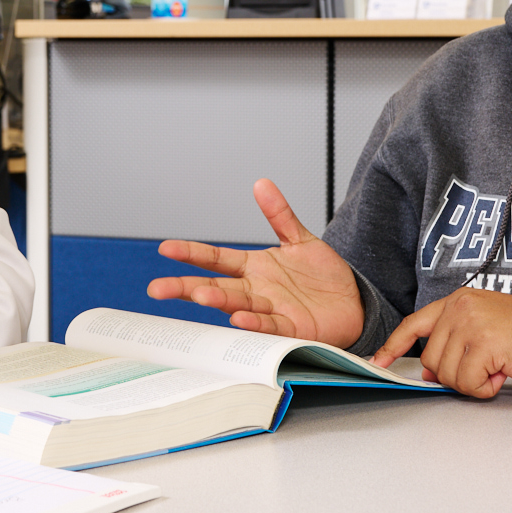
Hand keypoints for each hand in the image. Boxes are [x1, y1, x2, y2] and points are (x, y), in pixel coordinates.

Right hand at [147, 179, 363, 343]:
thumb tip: (261, 184)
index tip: (165, 248)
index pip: (215, 259)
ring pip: (238, 304)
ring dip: (219, 301)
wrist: (353, 303)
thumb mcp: (299, 239)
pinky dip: (254, 322)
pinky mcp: (291, 328)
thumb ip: (279, 214)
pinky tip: (239, 318)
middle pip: (215, 287)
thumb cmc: (322, 277)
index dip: (191, 253)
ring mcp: (271, 310)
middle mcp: (256, 291)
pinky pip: (269, 325)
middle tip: (158, 289)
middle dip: (185, 288)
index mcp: (254, 268)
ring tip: (200, 296)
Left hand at [372, 289, 511, 398]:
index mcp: (458, 301)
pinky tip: (502, 374)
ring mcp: (471, 323)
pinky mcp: (484, 342)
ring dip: (472, 382)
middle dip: (453, 374)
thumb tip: (428, 370)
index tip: (378, 362)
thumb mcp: (484, 329)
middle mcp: (460, 307)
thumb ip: (453, 342)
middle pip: (431, 358)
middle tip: (484, 369)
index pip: (414, 323)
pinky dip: (485, 388)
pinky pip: (467, 382)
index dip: (394, 346)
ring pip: (447, 373)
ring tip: (496, 368)